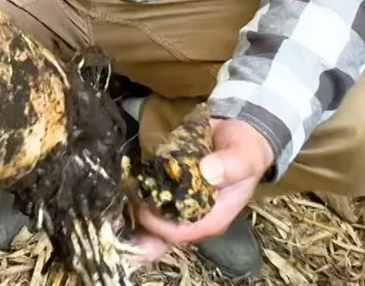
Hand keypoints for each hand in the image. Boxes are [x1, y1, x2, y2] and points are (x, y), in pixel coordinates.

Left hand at [131, 118, 274, 264]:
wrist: (241, 132)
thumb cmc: (245, 150)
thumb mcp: (245, 156)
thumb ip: (230, 165)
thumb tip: (208, 172)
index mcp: (214, 217)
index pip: (182, 233)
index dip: (160, 225)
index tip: (144, 205)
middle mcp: (195, 215)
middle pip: (162, 232)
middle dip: (141, 222)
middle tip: (123, 202)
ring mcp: (182, 203)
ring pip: (153, 218)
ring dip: (135, 208)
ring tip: (119, 194)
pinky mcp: (172, 189)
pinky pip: (151, 198)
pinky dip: (137, 192)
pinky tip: (124, 181)